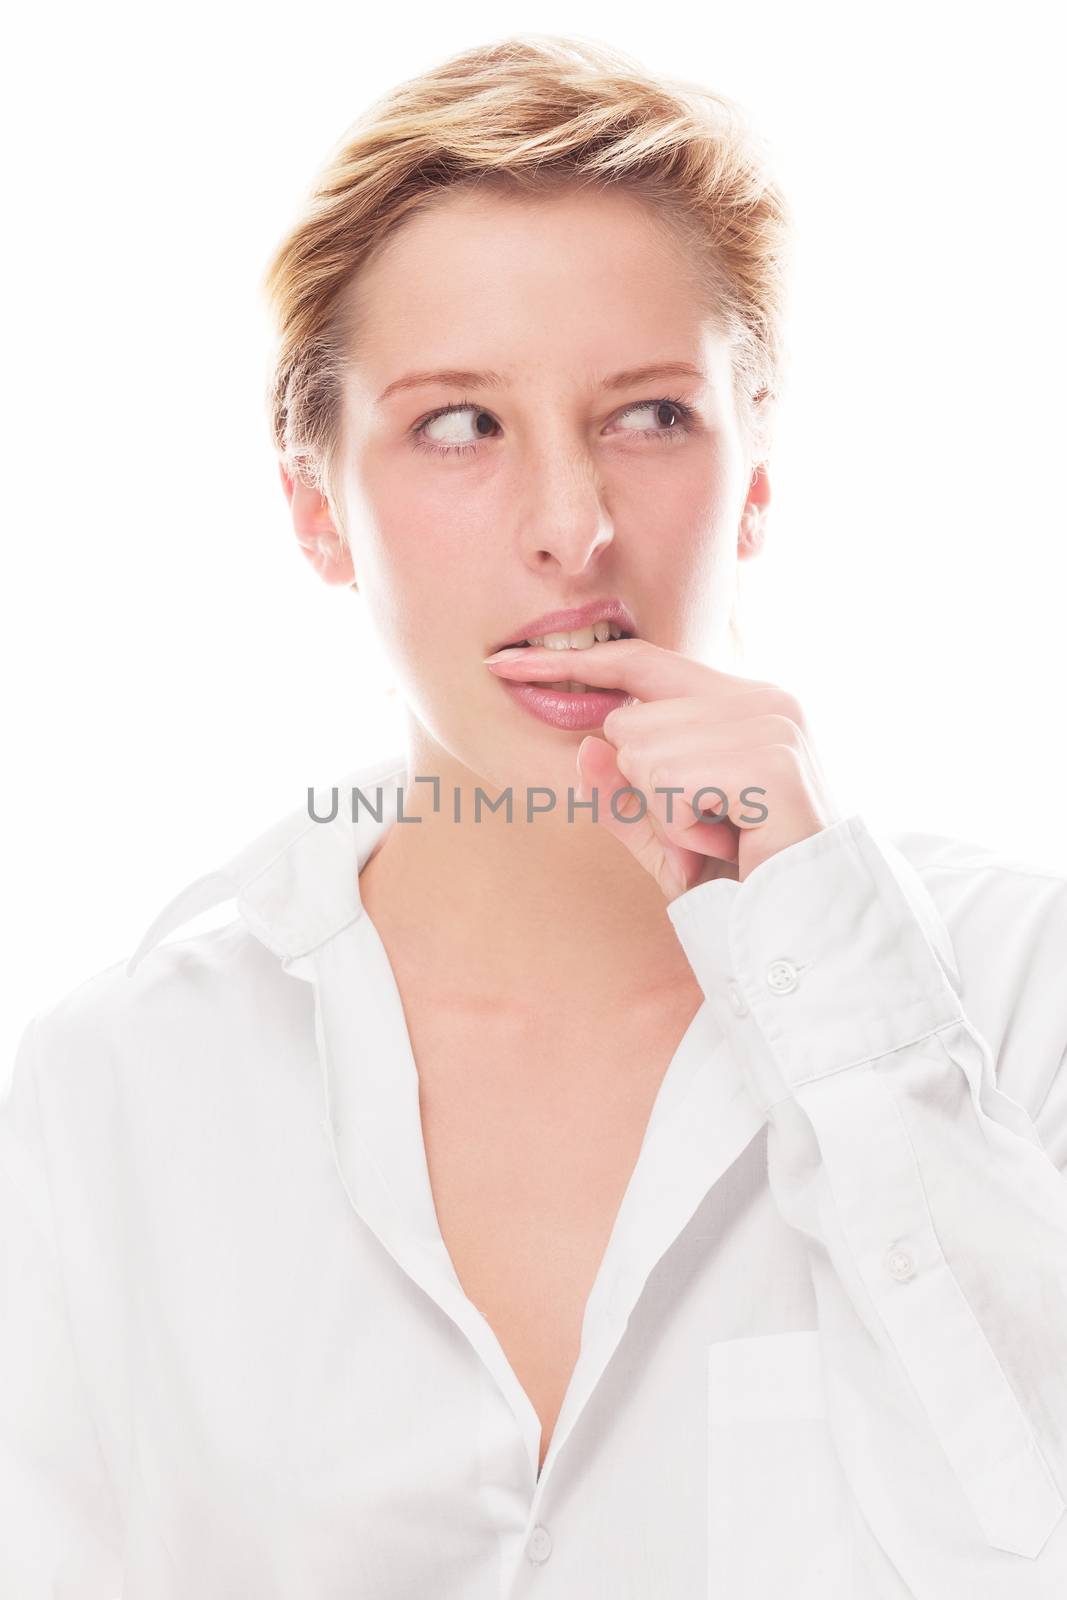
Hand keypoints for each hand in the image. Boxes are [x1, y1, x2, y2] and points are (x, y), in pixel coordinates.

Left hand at [483, 638, 840, 899]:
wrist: (812, 934)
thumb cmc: (746, 886)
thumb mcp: (666, 841)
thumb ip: (623, 798)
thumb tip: (585, 746)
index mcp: (744, 703)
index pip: (642, 662)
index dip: (573, 663)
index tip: (503, 664)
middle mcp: (765, 699)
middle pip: (628, 718)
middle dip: (647, 791)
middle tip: (708, 832)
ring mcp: (774, 726)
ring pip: (641, 750)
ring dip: (668, 816)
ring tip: (724, 840)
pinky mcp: (772, 762)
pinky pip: (667, 781)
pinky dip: (682, 827)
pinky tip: (730, 844)